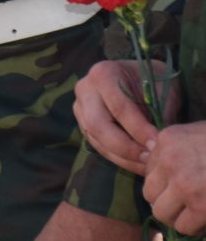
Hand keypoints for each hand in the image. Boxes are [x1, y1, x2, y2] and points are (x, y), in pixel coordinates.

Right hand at [73, 59, 172, 175]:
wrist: (140, 78)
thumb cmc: (154, 82)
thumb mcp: (161, 92)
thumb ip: (158, 115)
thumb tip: (159, 145)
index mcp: (103, 74)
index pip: (119, 108)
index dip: (138, 129)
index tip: (157, 145)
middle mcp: (85, 89)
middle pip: (98, 125)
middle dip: (125, 147)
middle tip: (150, 159)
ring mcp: (80, 107)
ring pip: (96, 139)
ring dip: (123, 157)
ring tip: (147, 166)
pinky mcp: (83, 123)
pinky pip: (98, 145)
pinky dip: (118, 158)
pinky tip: (137, 164)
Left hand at [145, 123, 205, 233]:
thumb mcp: (199, 133)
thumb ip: (176, 146)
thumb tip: (150, 151)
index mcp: (168, 140)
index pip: (148, 170)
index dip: (165, 183)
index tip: (181, 187)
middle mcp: (170, 160)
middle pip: (150, 194)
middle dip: (167, 202)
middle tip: (186, 205)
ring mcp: (185, 184)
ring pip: (162, 213)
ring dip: (178, 217)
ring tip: (195, 214)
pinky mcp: (201, 206)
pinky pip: (185, 226)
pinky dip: (195, 228)